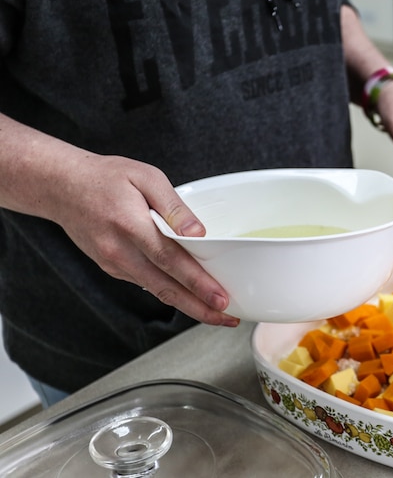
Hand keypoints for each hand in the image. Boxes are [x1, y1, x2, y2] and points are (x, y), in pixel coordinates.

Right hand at [49, 154, 238, 326]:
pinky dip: (170, 293)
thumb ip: (174, 206)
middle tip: (228, 318)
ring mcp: (114, 264)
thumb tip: (198, 233)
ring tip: (217, 313)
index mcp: (131, 225)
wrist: (62, 187)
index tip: (221, 298)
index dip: (197, 283)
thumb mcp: (146, 177)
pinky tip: (191, 297)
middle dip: (200, 308)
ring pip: (157, 290)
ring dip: (188, 305)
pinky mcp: (112, 268)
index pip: (170, 260)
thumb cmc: (105, 177)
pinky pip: (146, 283)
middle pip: (165, 288)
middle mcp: (120, 251)